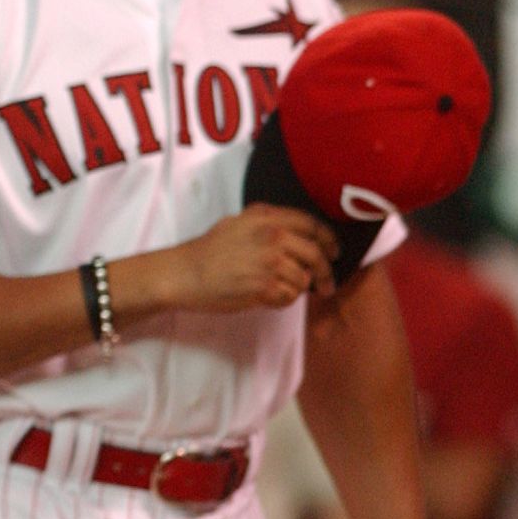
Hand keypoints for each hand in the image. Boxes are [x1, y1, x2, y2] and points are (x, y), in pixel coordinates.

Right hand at [168, 203, 338, 310]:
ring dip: (297, 288)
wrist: (183, 274)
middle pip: (316, 254)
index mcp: (267, 218)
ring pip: (304, 279)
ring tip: (280, 289)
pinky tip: (268, 297)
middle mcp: (272, 237)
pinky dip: (283, 300)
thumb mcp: (237, 222)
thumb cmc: (207, 251)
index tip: (333, 252)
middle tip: (326, 285)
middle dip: (326, 273)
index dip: (329, 240)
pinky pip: (290, 297)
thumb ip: (267, 220)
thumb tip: (297, 232)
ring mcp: (270, 262)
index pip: (313, 225)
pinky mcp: (264, 287)